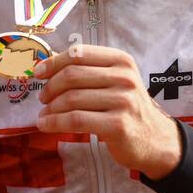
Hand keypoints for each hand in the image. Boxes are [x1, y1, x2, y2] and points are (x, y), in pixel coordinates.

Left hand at [34, 45, 181, 178]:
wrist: (155, 139)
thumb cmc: (126, 108)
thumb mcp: (113, 81)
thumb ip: (86, 70)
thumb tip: (48, 60)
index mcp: (121, 61)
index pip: (79, 53)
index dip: (53, 62)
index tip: (37, 73)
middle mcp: (124, 77)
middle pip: (72, 75)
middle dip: (50, 87)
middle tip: (43, 98)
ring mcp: (123, 101)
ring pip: (71, 99)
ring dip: (50, 108)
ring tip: (44, 115)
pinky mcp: (118, 125)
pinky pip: (76, 120)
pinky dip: (55, 122)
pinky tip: (45, 125)